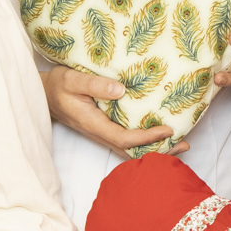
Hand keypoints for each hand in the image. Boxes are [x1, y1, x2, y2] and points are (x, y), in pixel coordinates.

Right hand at [41, 66, 184, 157]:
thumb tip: (121, 89)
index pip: (124, 138)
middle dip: (159, 150)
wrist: (45, 95)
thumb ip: (95, 84)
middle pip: (132, 150)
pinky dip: (146, 142)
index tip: (168, 130)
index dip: (147, 138)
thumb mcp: (72, 79)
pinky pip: (128, 141)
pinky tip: (160, 135)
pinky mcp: (105, 129)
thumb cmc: (57, 86)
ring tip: (180, 144)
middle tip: (185, 146)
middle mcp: (100, 133)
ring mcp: (103, 133)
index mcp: (94, 124)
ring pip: (131, 148)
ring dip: (155, 149)